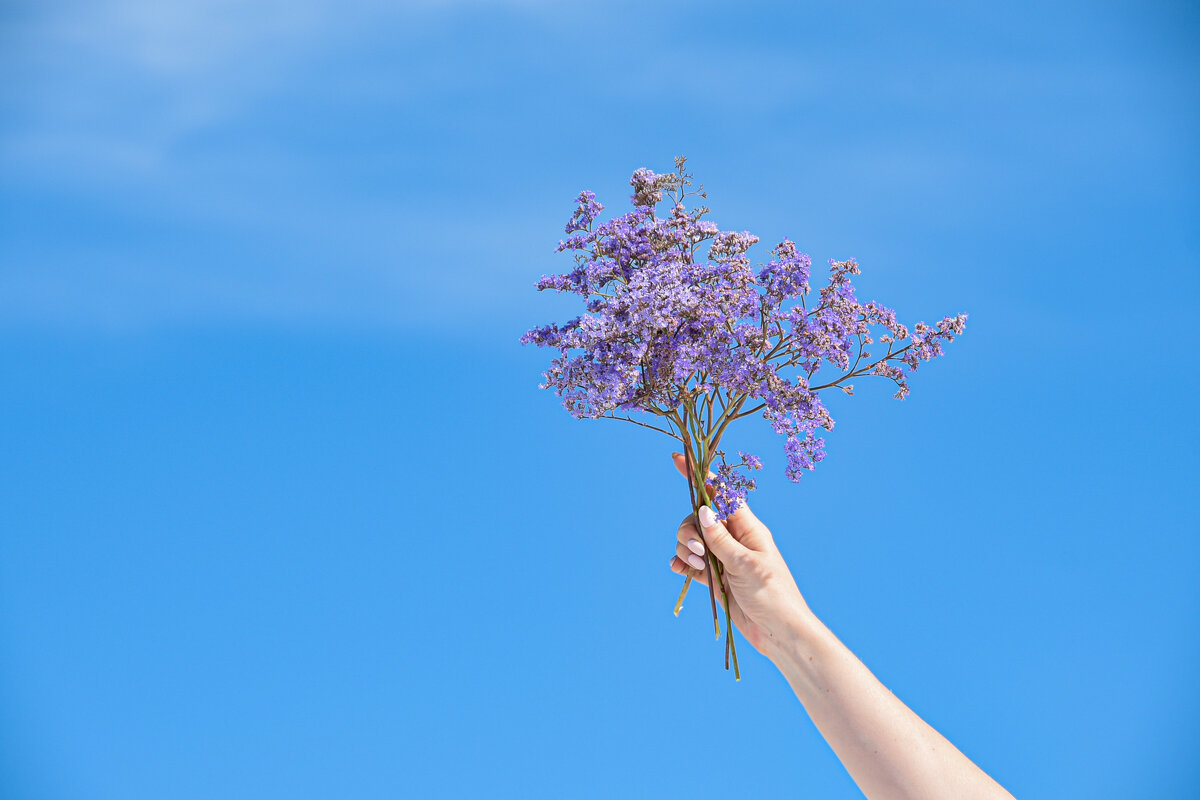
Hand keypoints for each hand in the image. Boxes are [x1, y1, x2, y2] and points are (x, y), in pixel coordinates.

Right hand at [667, 452, 812, 657]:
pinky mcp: (715, 577)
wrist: (779, 633)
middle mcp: (734, 539)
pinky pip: (690, 563)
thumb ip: (721, 539)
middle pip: (698, 518)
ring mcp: (723, 558)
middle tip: (699, 553)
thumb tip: (703, 512)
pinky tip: (681, 571)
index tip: (676, 459)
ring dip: (686, 550)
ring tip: (698, 568)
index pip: (720, 494)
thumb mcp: (746, 564)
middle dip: (689, 531)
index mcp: (748, 528)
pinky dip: (682, 564)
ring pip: (691, 540)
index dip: (699, 476)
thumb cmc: (773, 596)